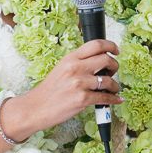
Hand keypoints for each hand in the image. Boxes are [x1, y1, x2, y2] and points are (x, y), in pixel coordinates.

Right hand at [6, 40, 121, 137]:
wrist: (36, 107)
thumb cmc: (49, 90)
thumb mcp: (62, 68)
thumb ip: (78, 62)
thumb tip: (98, 61)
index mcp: (71, 58)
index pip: (96, 44)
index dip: (111, 46)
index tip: (116, 50)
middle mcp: (76, 68)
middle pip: (106, 60)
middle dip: (114, 66)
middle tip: (112, 72)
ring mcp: (79, 83)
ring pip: (109, 81)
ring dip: (115, 86)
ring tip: (113, 89)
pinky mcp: (82, 99)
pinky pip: (105, 98)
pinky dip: (113, 99)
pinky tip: (115, 99)